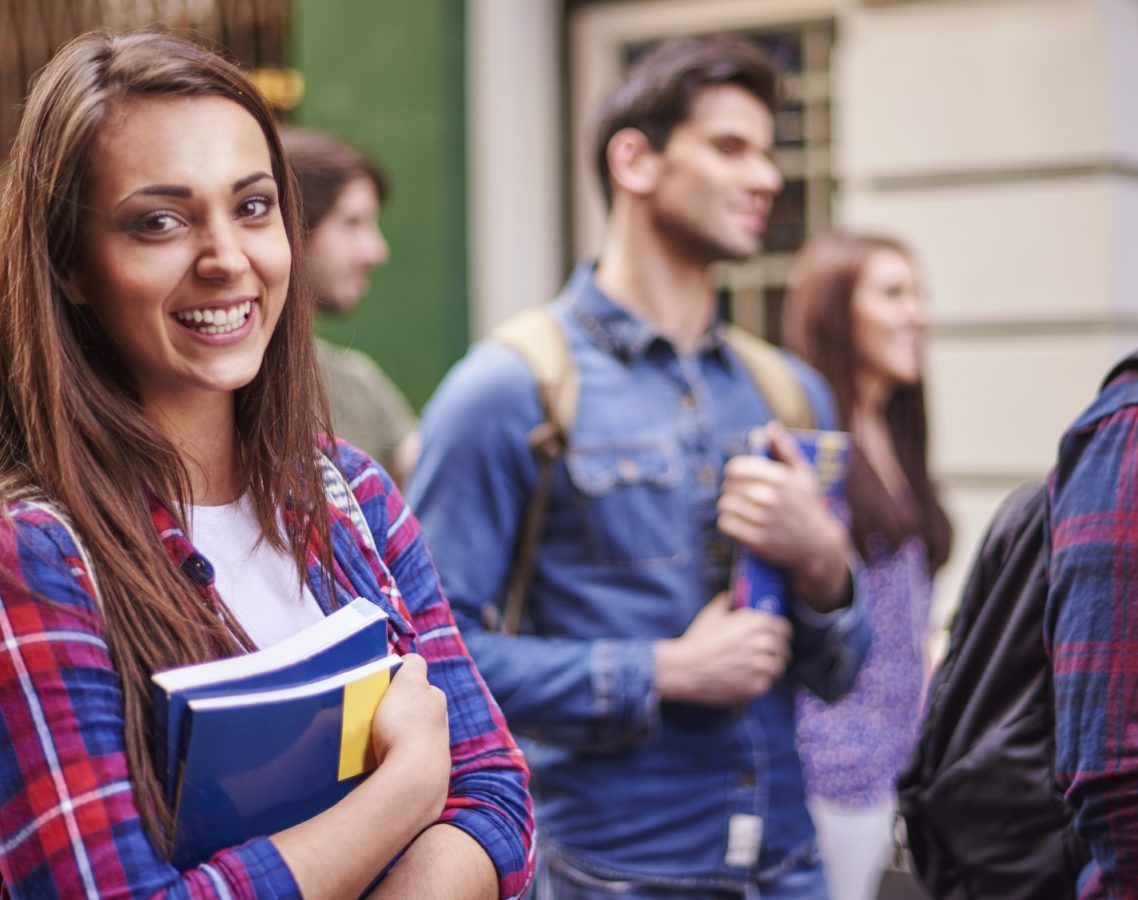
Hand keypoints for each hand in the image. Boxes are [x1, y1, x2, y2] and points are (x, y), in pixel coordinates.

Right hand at [370, 653, 449, 830]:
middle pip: (414, 712)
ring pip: (410, 739)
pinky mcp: (425, 780)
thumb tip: (411, 660)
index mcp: (437, 701)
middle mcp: (441, 726)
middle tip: (372, 718)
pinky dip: (393, 762)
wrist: (412, 780)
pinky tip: (378, 766)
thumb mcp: (409, 682)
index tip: (381, 692)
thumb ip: (412, 666)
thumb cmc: (406, 726)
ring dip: (394, 739)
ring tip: (371, 744)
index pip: (419, 685)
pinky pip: (404, 765)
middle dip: (398, 713)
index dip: (400, 685)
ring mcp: (435, 756)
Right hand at [654, 592, 792, 704]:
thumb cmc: (697, 641)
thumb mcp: (711, 614)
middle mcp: (761, 643)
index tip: (780, 636)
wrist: (685, 668)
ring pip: (778, 667)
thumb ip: (725, 601)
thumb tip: (731, 594)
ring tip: (761, 668)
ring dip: (771, 666)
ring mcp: (759, 666)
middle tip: (772, 654)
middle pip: (782, 648)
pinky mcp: (755, 685)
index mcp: (754, 623)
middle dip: (778, 651)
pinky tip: (749, 678)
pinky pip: (767, 683)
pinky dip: (761, 681)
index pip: (783, 627)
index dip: (782, 632)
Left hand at [718, 423, 850, 609]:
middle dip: (730, 487)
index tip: (736, 474)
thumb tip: (770, 427)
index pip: (738, 467)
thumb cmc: (807, 505)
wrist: (818, 544)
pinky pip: (726, 524)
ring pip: (726, 504)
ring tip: (735, 505)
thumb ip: (785, 449)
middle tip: (736, 491)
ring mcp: (765, 521)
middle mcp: (772, 499)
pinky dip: (726, 522)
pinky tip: (735, 520)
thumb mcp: (803, 474)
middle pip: (730, 485)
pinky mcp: (758, 541)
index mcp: (781, 479)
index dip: (732, 469)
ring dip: (727, 504)